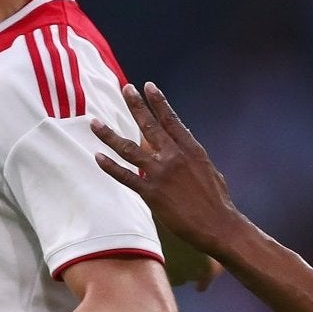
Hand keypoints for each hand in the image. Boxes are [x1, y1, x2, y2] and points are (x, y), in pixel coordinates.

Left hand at [92, 83, 242, 259]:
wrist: (218, 225)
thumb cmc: (218, 202)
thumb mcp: (209, 170)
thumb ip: (193, 156)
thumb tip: (185, 144)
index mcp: (191, 149)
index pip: (170, 119)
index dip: (158, 102)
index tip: (147, 86)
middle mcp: (174, 156)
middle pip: (149, 125)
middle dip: (135, 105)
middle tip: (125, 89)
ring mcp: (160, 173)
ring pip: (129, 148)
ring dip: (109, 134)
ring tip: (94, 122)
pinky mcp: (151, 193)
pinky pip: (125, 176)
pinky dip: (110, 166)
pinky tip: (97, 156)